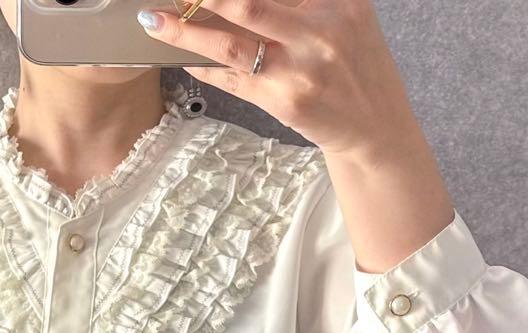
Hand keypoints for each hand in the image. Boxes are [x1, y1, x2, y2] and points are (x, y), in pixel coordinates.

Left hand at [138, 0, 421, 160]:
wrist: (374, 124)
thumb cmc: (351, 63)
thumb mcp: (343, 15)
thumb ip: (299, 1)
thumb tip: (234, 1)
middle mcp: (320, 28)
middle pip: (247, 2)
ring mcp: (301, 68)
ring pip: (231, 43)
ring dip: (186, 32)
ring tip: (154, 20)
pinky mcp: (285, 101)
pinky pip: (233, 80)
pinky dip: (202, 67)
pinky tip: (181, 58)